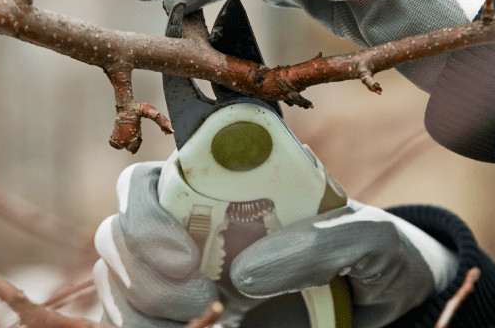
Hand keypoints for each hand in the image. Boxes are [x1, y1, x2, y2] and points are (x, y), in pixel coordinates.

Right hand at [93, 162, 458, 327]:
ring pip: (116, 285)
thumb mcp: (367, 237)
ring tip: (213, 321)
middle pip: (117, 234)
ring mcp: (177, 278)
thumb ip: (325, 240)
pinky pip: (130, 322)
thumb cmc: (368, 256)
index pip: (149, 181)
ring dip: (144, 310)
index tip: (184, 256)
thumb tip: (248, 271)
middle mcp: (186, 228)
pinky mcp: (180, 317)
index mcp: (219, 188)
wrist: (378, 303)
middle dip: (144, 271)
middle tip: (202, 299)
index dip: (145, 211)